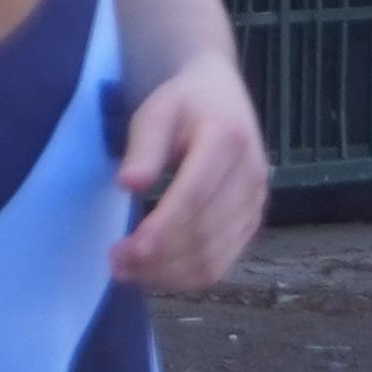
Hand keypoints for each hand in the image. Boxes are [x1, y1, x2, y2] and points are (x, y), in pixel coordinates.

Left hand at [114, 55, 268, 293]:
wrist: (219, 94)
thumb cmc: (182, 103)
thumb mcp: (156, 111)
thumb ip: (144, 147)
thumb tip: (129, 185)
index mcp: (227, 138)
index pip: (196, 193)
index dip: (164, 227)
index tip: (130, 249)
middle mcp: (251, 174)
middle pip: (205, 231)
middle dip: (159, 256)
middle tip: (115, 263)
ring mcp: (256, 202)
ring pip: (214, 256)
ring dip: (168, 273)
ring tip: (127, 271)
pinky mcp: (252, 223)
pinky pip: (221, 264)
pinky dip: (185, 277)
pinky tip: (155, 273)